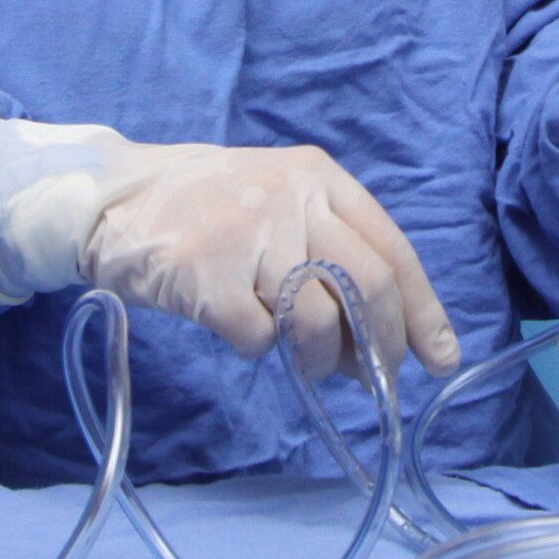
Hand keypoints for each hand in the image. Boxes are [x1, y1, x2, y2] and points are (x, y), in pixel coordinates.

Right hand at [0, 121, 459, 380]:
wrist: (117, 196)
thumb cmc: (212, 205)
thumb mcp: (281, 202)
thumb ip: (332, 255)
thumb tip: (383, 342)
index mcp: (319, 178)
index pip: (393, 249)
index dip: (423, 311)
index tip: (441, 358)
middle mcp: (292, 199)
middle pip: (369, 286)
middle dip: (382, 346)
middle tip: (376, 380)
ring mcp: (248, 236)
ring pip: (318, 320)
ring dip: (320, 359)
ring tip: (305, 361)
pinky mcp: (206, 276)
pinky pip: (258, 338)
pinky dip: (258, 347)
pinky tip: (239, 328)